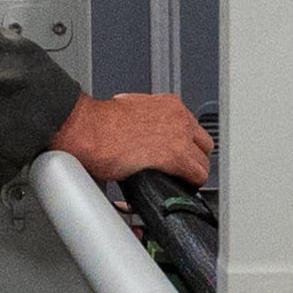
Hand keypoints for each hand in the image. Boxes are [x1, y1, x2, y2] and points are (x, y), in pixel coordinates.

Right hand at [54, 89, 213, 186]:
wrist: (88, 129)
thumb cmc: (98, 123)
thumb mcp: (130, 110)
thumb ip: (146, 121)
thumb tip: (145, 135)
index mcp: (168, 105)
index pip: (192, 128)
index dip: (187, 145)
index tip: (180, 154)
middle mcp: (179, 117)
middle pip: (203, 144)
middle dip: (194, 158)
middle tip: (182, 170)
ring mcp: (180, 136)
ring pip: (203, 161)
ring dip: (192, 173)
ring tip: (178, 182)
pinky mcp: (176, 156)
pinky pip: (197, 176)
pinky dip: (189, 185)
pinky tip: (177, 188)